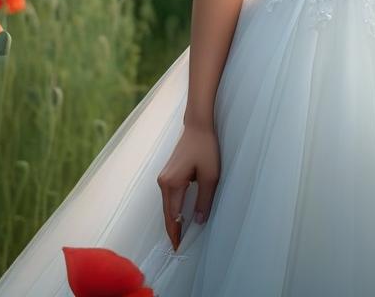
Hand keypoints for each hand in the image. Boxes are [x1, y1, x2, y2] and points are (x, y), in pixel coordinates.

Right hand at [157, 122, 219, 251]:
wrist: (198, 126)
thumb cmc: (205, 148)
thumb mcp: (210, 176)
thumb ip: (203, 200)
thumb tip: (198, 221)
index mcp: (172, 184)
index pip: (172, 216)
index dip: (176, 234)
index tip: (179, 249)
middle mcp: (163, 183)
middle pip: (167, 213)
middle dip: (173, 230)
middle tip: (180, 247)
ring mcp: (164, 178)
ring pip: (167, 206)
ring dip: (174, 220)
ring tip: (181, 235)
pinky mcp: (168, 174)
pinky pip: (169, 197)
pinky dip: (174, 209)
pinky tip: (181, 215)